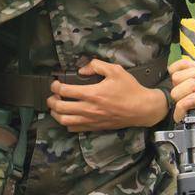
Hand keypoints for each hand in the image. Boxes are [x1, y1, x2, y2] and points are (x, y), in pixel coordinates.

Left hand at [46, 59, 167, 131]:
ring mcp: (91, 120)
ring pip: (64, 121)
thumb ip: (96, 65)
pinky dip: (67, 123)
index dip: (55, 86)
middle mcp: (89, 109)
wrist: (143, 109)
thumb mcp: (115, 70)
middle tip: (52, 95)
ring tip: (57, 107)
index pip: (65, 91)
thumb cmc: (130, 89)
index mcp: (92, 93)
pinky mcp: (95, 127)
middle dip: (51, 101)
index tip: (55, 83)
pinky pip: (75, 129)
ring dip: (56, 114)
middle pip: (60, 108)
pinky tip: (69, 116)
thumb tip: (81, 70)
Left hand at [169, 41, 194, 121]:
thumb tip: (180, 111)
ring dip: (190, 72)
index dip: (187, 101)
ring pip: (175, 79)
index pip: (180, 112)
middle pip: (175, 94)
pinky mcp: (178, 72)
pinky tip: (194, 65)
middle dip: (190, 83)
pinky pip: (172, 69)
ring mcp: (182, 84)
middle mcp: (188, 98)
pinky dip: (184, 64)